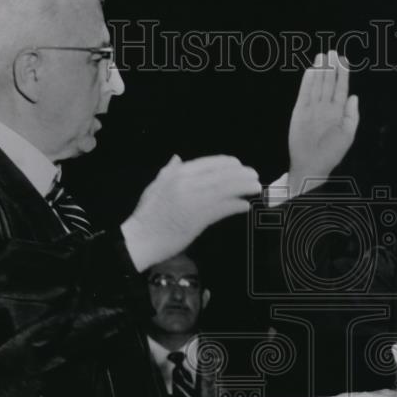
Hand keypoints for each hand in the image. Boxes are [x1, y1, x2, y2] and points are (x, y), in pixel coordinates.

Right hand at [121, 154, 260, 270]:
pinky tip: (244, 206)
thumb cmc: (147, 215)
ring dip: (243, 188)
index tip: (239, 165)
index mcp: (177, 174)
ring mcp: (193, 200)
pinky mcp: (199, 218)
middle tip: (254, 176)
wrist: (141, 238)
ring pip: (226, 189)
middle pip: (221, 174)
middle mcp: (186, 183)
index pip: (208, 163)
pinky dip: (235, 206)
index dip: (227, 163)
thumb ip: (168, 171)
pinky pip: (222, 208)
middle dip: (241, 174)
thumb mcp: (155, 186)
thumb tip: (177, 158)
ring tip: (255, 188)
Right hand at [287, 50, 358, 196]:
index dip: (343, 74)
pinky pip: (304, 93)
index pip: (341, 88)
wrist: (312, 164)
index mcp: (338, 112)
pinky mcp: (300, 111)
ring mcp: (312, 108)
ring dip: (319, 71)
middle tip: (332, 52)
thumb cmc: (332, 153)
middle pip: (328, 83)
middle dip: (331, 67)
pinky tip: (311, 71)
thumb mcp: (348, 135)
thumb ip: (352, 115)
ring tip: (322, 56)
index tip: (344, 60)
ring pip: (317, 85)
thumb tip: (355, 96)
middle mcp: (325, 107)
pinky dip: (307, 82)